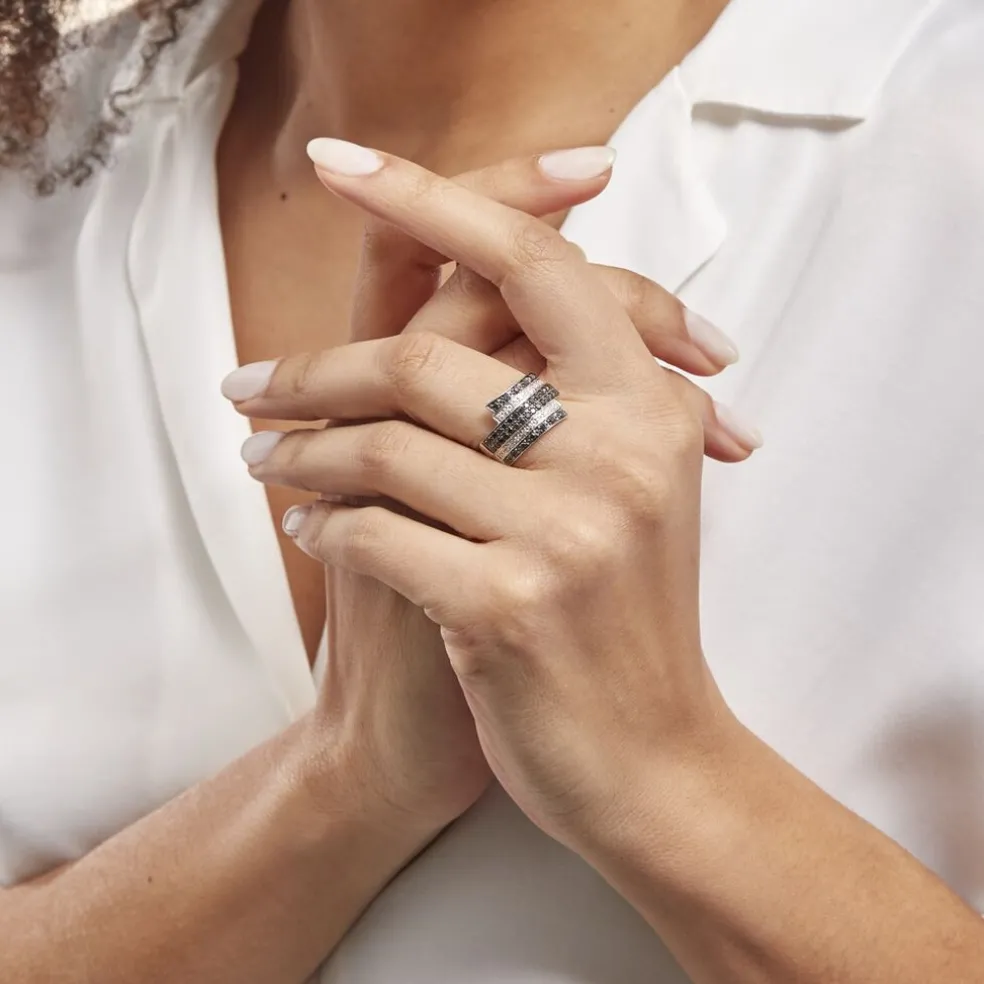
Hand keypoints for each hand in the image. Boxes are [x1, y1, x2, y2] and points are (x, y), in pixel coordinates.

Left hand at [229, 142, 755, 847]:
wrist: (647, 759)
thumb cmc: (617, 617)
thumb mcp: (623, 486)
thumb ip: (567, 389)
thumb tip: (474, 285)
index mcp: (648, 406)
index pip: (533, 264)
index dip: (434, 196)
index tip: (344, 161)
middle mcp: (618, 452)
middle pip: (429, 356)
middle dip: (317, 369)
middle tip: (249, 387)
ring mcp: (567, 532)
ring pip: (389, 444)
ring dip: (303, 452)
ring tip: (267, 462)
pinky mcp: (511, 608)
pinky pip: (379, 533)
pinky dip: (327, 526)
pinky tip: (310, 532)